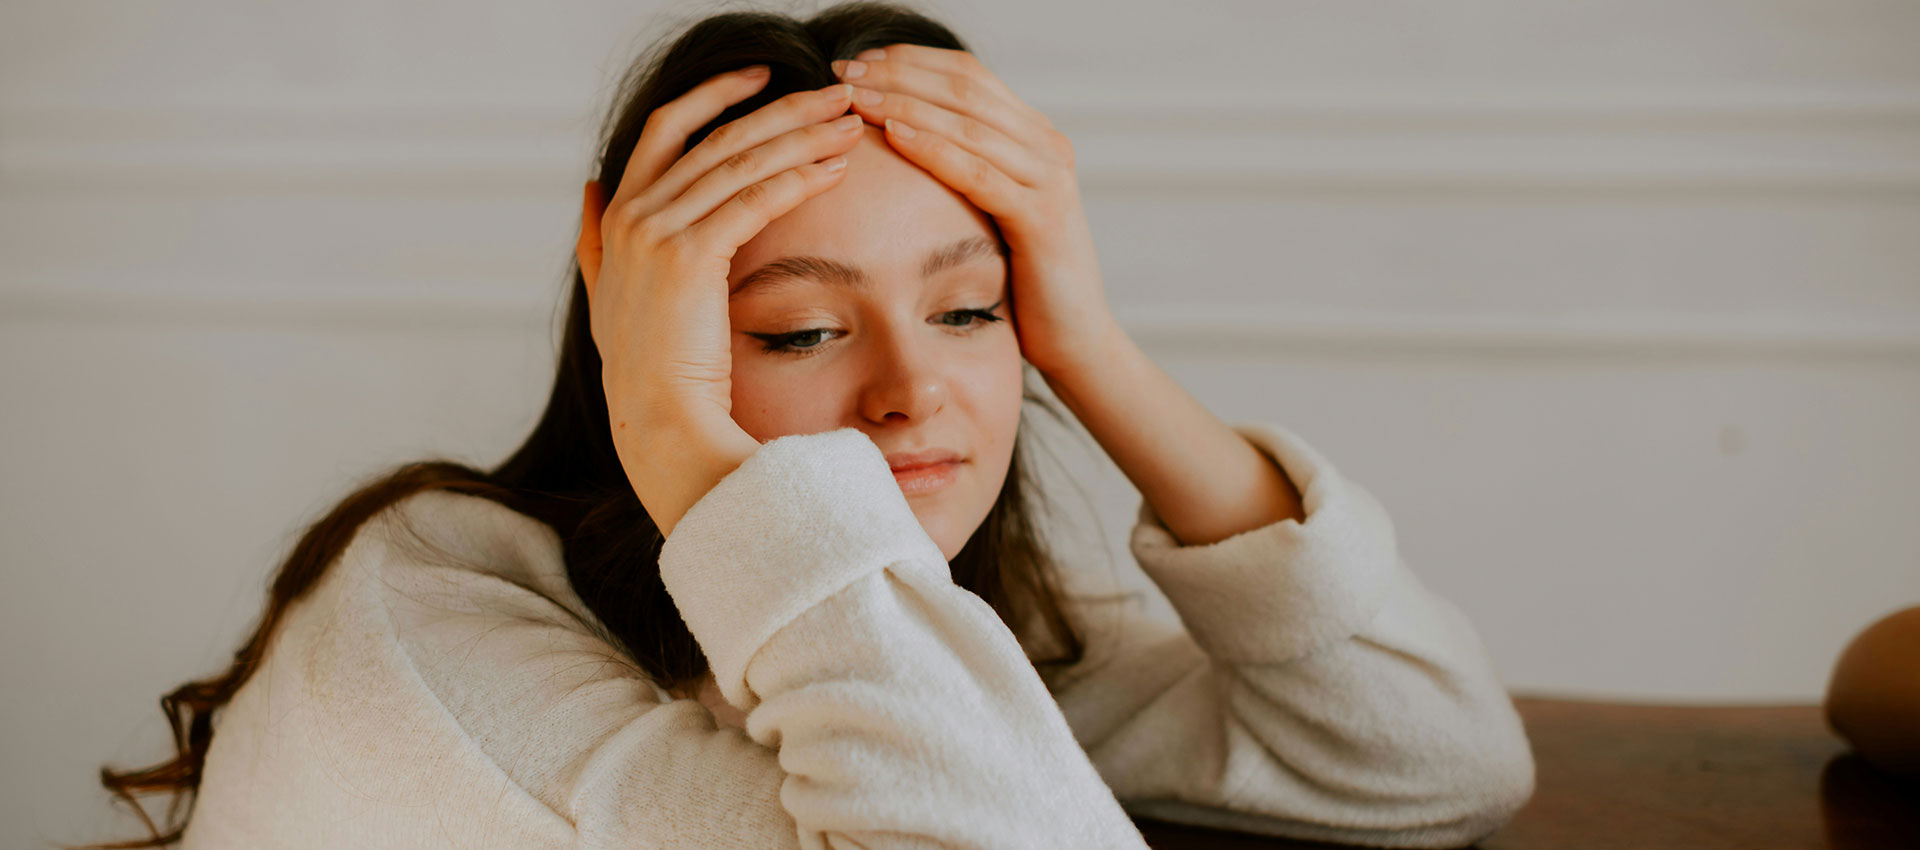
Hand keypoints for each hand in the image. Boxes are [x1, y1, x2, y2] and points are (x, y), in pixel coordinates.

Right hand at [575, 68, 864, 535]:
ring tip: (850, 123)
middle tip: (836, 91)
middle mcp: (631, 214)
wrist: (659, 427)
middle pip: (715, 136)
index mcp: (619, 216)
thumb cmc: (650, 376)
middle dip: (782, 109)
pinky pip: (752, 200)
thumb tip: (588, 187)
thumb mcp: (609, 298)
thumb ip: (597, 242)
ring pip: (739, 160)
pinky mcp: (686, 258)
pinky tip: (836, 169)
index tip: (764, 76)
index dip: (715, 95)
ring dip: (801, 135)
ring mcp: (654, 234)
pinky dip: (797, 179)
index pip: (668, 128)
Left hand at [835, 45, 1120, 379]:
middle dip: (899, 73)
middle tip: (843, 69)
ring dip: (904, 103)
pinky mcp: (1042, 217)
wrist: (1075, 338)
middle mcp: (1047, 144)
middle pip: (965, 87)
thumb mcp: (991, 211)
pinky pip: (978, 173)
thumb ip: (964, 171)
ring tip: (854, 97)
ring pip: (967, 123)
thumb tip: (899, 141)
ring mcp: (1049, 178)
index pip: (967, 74)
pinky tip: (893, 135)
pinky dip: (934, 149)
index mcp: (1034, 135)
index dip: (910, 60)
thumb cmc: (1022, 280)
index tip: (856, 60)